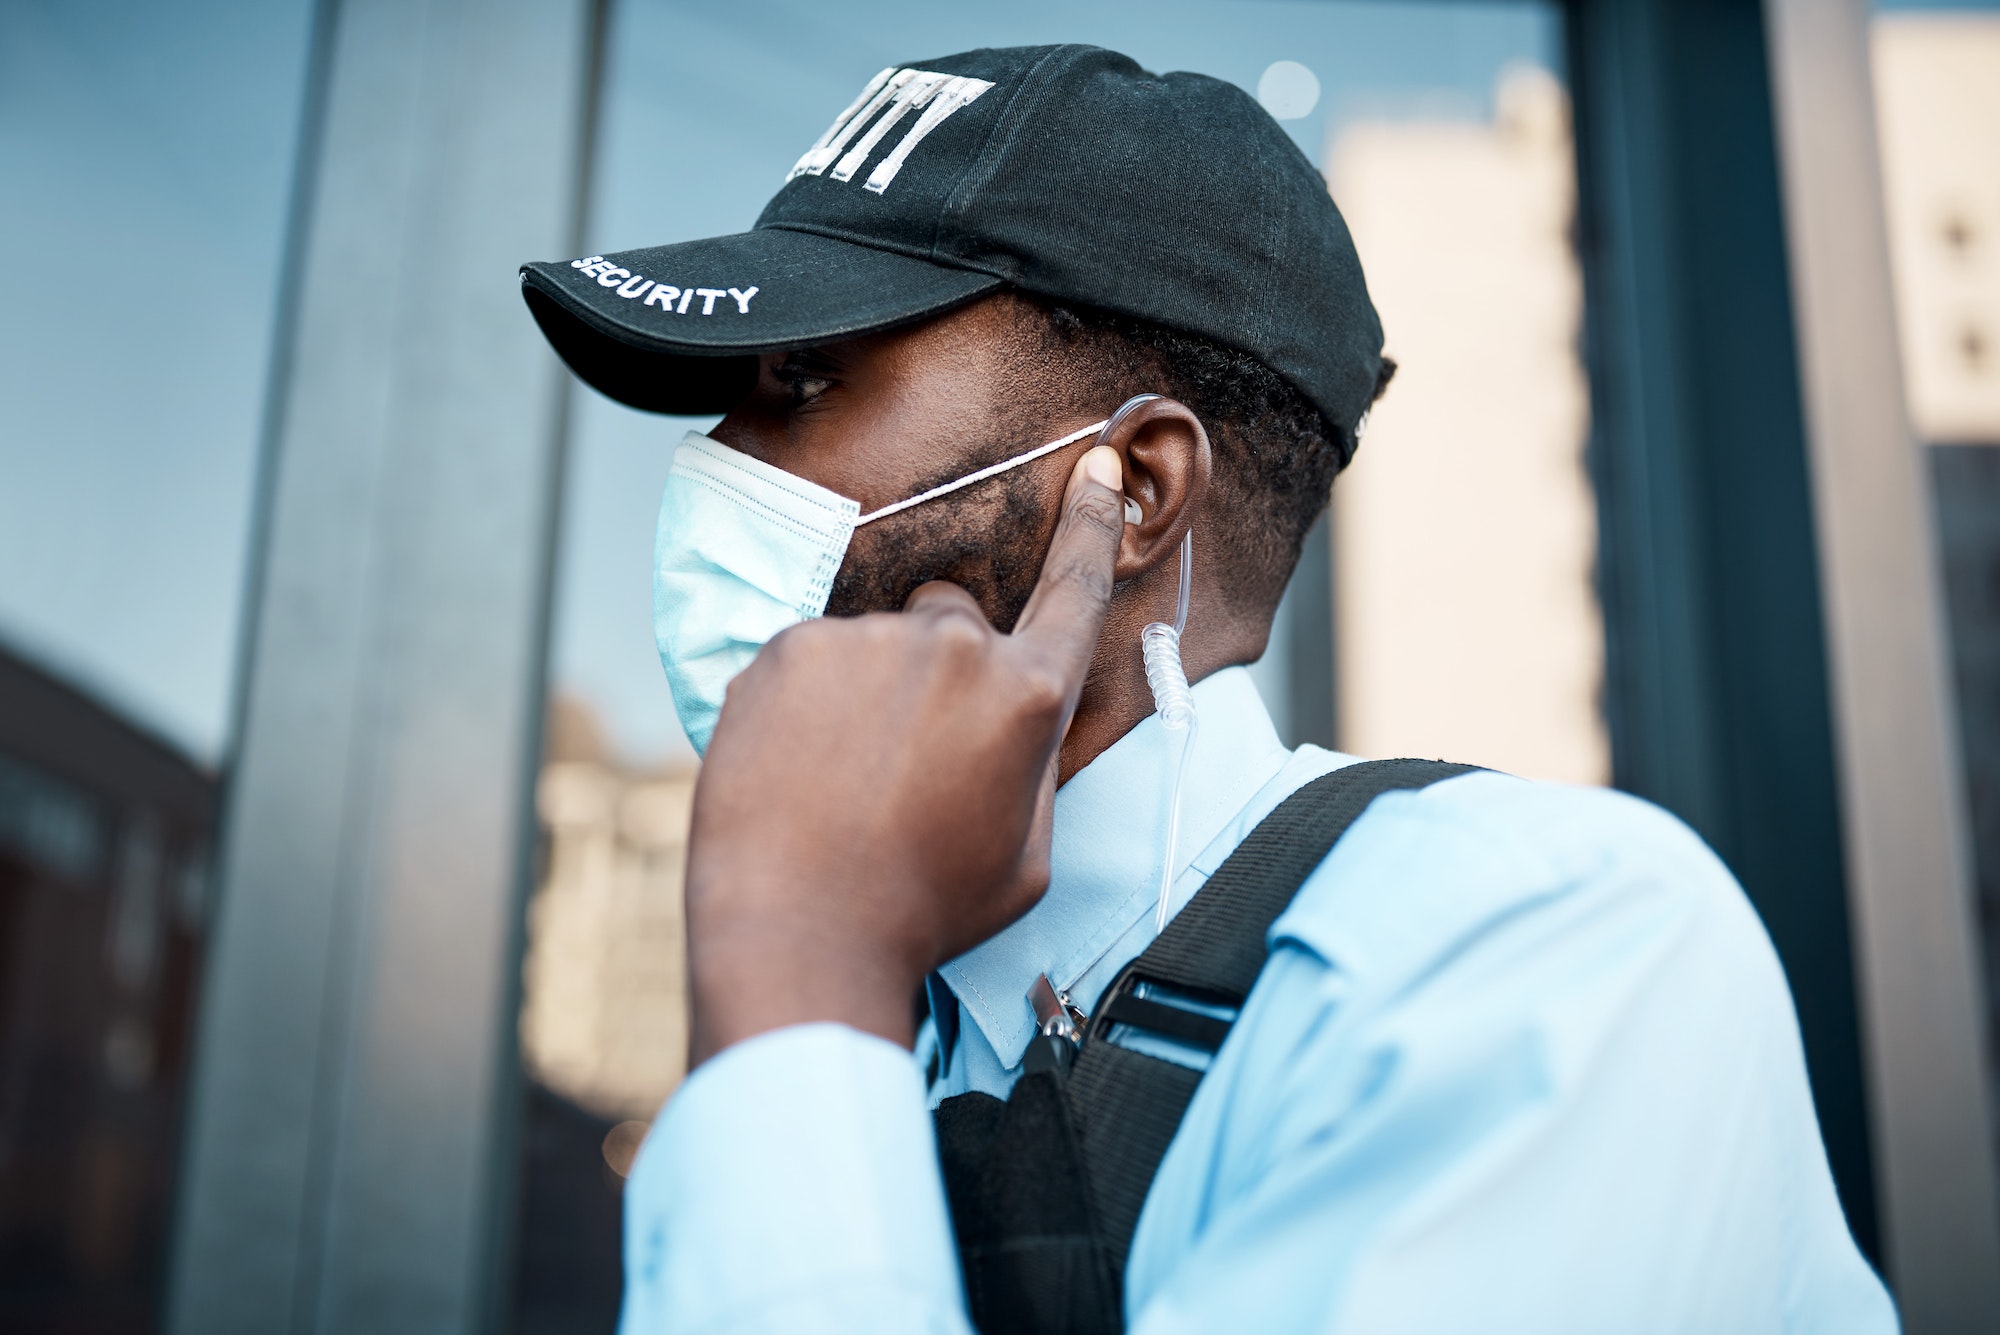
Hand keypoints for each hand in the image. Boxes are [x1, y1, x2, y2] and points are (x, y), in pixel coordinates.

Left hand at [683, 446, 1126, 1063]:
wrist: (801, 932)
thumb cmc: (921, 912)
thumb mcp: (1024, 857)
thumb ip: (1030, 766)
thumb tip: (1012, 723)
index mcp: (1026, 698)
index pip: (1073, 590)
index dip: (1092, 526)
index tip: (1100, 467)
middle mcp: (954, 648)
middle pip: (955, 619)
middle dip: (939, 668)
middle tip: (904, 757)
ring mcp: (865, 641)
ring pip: (873, 645)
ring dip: (865, 692)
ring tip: (840, 782)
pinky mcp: (788, 648)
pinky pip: (807, 659)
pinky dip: (802, 704)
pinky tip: (796, 770)